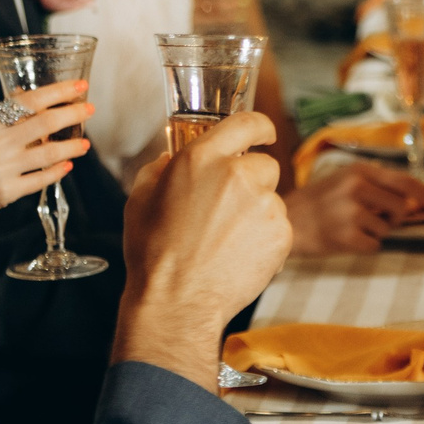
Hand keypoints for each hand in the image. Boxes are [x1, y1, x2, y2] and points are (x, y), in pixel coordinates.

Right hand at [0, 81, 94, 277]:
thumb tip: (29, 101)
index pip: (30, 100)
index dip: (60, 92)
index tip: (80, 86)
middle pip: (46, 123)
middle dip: (73, 114)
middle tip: (89, 110)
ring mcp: (1, 168)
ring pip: (50, 152)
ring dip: (72, 146)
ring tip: (85, 143)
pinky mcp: (6, 192)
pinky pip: (42, 179)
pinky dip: (58, 171)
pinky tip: (67, 166)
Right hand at [117, 111, 292, 386]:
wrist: (178, 301)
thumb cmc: (154, 253)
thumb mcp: (141, 198)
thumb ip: (162, 167)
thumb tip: (172, 158)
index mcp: (203, 158)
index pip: (248, 122)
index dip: (260, 127)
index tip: (264, 134)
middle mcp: (238, 175)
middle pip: (264, 164)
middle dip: (251, 182)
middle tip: (227, 209)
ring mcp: (264, 205)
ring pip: (271, 199)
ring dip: (256, 212)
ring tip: (226, 239)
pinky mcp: (282, 233)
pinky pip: (279, 226)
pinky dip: (265, 238)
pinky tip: (238, 254)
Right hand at [286, 162, 423, 254]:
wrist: (286, 221)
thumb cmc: (320, 202)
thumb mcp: (345, 181)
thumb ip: (377, 186)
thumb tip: (418, 201)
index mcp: (358, 172)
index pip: (402, 182)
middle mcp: (356, 189)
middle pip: (401, 208)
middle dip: (392, 216)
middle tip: (368, 216)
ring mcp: (350, 213)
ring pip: (387, 229)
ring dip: (375, 231)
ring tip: (349, 225)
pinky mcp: (345, 236)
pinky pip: (374, 245)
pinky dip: (364, 245)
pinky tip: (345, 238)